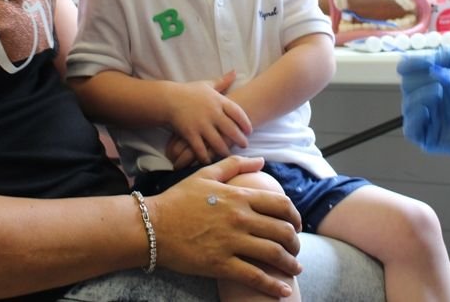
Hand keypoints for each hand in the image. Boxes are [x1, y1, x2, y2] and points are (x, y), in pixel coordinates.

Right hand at [150, 156, 301, 297]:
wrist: (152, 226)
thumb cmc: (178, 199)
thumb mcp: (206, 175)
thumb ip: (235, 165)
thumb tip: (260, 160)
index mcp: (238, 197)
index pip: (281, 205)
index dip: (295, 216)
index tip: (297, 225)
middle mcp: (239, 219)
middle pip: (282, 230)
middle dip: (295, 242)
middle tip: (296, 248)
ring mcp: (230, 242)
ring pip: (273, 254)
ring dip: (290, 263)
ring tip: (295, 269)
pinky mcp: (220, 264)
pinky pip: (254, 276)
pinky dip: (272, 285)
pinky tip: (283, 291)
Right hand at [166, 71, 251, 164]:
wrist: (168, 99)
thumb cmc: (189, 91)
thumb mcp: (207, 84)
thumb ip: (223, 81)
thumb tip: (235, 71)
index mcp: (218, 101)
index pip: (238, 113)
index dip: (246, 123)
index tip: (250, 130)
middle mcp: (212, 113)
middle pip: (232, 130)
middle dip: (240, 139)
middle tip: (245, 145)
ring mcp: (201, 124)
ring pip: (218, 142)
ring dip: (225, 151)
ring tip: (229, 155)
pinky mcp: (190, 134)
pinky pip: (201, 149)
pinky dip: (206, 157)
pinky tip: (210, 160)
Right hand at [398, 48, 449, 170]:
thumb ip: (446, 56)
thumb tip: (424, 59)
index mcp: (432, 82)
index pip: (408, 72)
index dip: (410, 65)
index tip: (419, 62)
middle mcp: (428, 100)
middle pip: (407, 87)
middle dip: (419, 79)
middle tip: (438, 77)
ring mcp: (429, 119)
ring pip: (407, 107)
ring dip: (419, 95)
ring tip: (439, 91)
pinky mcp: (430, 138)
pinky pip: (411, 130)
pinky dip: (414, 117)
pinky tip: (427, 108)